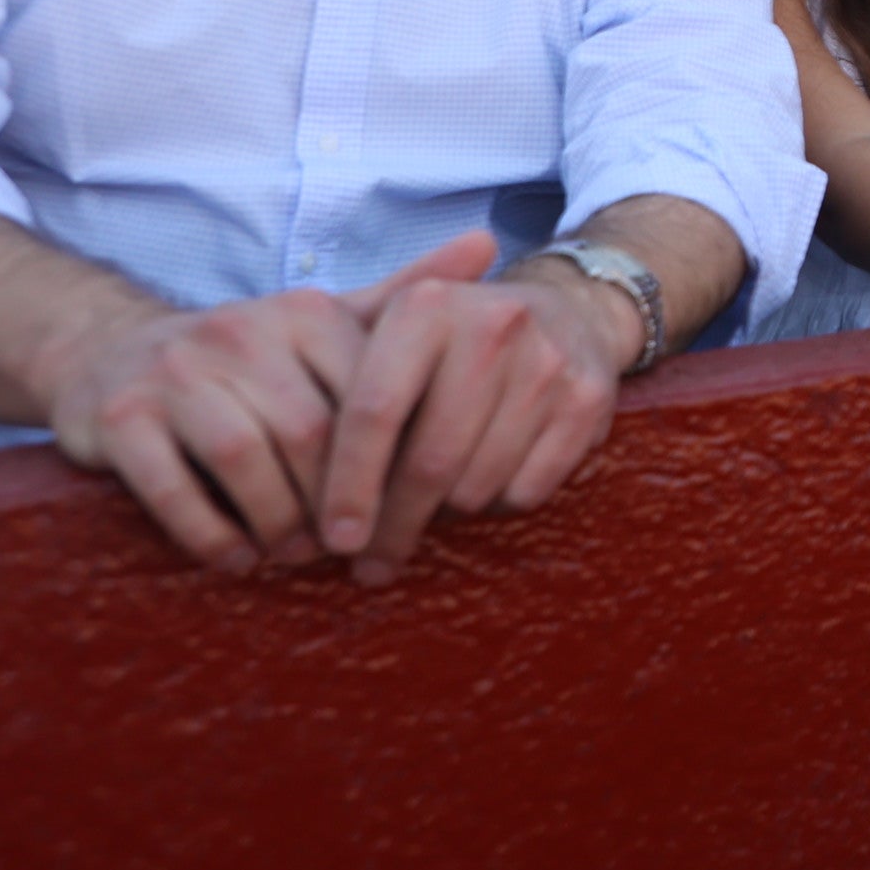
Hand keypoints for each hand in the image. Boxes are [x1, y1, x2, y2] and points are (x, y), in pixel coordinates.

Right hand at [40, 275, 382, 572]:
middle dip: (336, 501)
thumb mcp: (323, 323)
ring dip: (276, 521)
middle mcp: (238, 331)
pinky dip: (211, 533)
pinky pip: (172, 486)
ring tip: (296, 555)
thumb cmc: (247, 358)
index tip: (404, 511)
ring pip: (243, 457)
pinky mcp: (119, 417)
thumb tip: (488, 243)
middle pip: (310, 432)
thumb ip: (403, 296)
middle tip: (349, 548)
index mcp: (303, 313)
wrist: (112, 355)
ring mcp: (173, 372)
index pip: (369, 395)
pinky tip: (237, 559)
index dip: (390, 463)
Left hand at [316, 232, 633, 586]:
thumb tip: (281, 500)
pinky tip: (489, 479)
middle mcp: (490, 324)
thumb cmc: (452, 343)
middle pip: (428, 462)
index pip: (371, 413)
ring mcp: (546, 361)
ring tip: (436, 502)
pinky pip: (527, 491)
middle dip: (395, 526)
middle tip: (371, 562)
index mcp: (425, 307)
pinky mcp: (588, 398)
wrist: (568, 309)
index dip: (348, 487)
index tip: (336, 542)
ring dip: (449, 512)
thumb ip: (338, 396)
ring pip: (477, 486)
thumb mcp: (393, 337)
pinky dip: (501, 502)